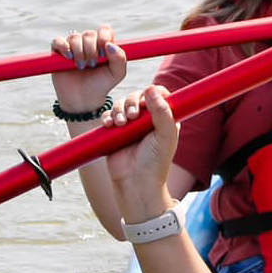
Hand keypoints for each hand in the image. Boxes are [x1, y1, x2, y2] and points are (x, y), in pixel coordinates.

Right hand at [50, 24, 127, 115]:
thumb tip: (110, 44)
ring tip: (81, 67)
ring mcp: (73, 46)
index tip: (104, 55)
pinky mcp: (58, 51)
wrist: (83, 98)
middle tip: (92, 65)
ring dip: (79, 52)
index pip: (104, 30)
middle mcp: (88, 42)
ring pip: (75, 37)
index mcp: (103, 44)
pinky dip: (64, 47)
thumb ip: (120, 59)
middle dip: (92, 50)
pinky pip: (58, 41)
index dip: (104, 38)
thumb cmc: (101, 85)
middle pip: (89, 34)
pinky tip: (69, 58)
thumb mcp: (116, 74)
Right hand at [106, 85, 180, 223]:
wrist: (135, 183)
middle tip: (132, 116)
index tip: (147, 101)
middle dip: (132, 101)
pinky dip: (107, 117)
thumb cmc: (155, 162)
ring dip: (118, 109)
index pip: (160, 95)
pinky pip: (108, 116)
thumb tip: (152, 89)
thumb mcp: (164, 136)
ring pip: (121, 104)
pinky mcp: (115, 132)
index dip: (153, 93)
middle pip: (137, 96)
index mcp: (164, 119)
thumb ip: (163, 112)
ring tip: (121, 123)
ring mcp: (130, 126)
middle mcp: (147, 120)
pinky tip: (109, 125)